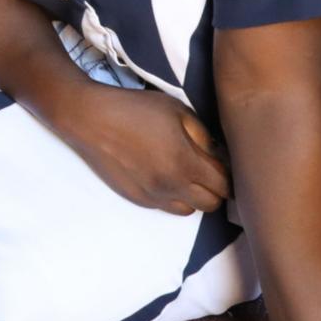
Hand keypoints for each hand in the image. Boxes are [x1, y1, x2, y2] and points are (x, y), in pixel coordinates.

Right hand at [46, 80, 229, 214]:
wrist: (91, 119)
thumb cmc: (135, 109)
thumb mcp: (177, 110)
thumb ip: (202, 134)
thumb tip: (216, 152)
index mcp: (185, 162)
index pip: (224, 185)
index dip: (230, 176)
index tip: (227, 165)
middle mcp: (171, 186)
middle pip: (211, 204)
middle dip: (216, 189)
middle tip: (209, 170)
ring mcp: (153, 196)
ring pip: (189, 211)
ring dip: (194, 196)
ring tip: (186, 175)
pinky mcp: (136, 198)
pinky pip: (165, 207)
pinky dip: (172, 197)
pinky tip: (164, 175)